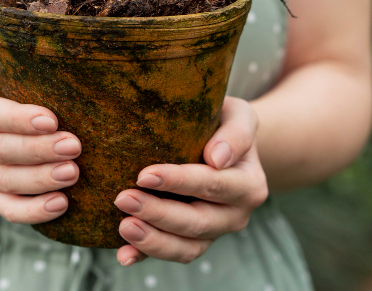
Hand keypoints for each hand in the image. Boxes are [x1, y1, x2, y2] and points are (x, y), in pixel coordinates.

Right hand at [0, 41, 81, 223]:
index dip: (18, 119)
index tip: (52, 119)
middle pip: (2, 151)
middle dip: (39, 150)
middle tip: (74, 146)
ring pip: (8, 182)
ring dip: (41, 180)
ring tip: (73, 173)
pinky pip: (10, 210)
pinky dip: (33, 212)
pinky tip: (61, 204)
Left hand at [113, 97, 268, 265]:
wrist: (225, 145)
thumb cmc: (225, 124)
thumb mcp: (239, 116)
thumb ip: (236, 133)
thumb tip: (217, 158)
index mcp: (248, 184)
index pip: (212, 184)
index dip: (179, 182)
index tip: (144, 175)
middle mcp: (235, 214)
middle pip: (196, 221)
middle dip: (158, 213)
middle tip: (122, 199)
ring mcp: (214, 231)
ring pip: (186, 247)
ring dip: (153, 240)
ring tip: (124, 226)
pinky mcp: (194, 240)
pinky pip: (173, 253)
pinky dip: (147, 256)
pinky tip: (124, 255)